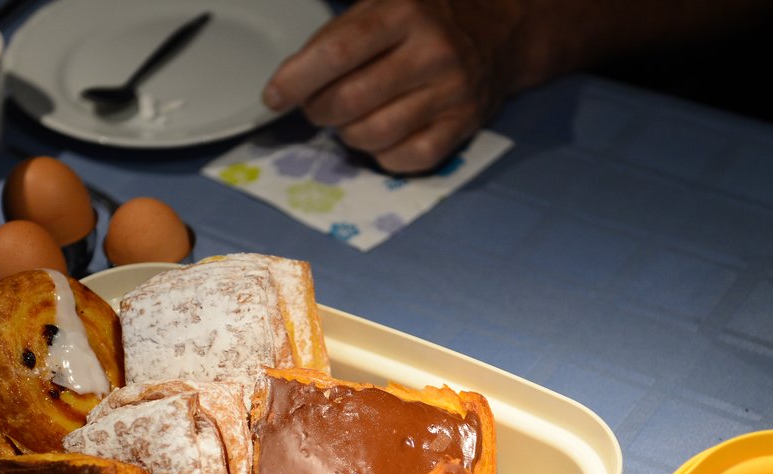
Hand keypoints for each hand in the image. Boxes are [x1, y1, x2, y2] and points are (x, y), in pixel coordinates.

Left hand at [262, 0, 531, 173]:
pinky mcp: (463, 126)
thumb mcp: (380, 4)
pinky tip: (381, 136)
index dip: (296, 81)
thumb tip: (289, 83)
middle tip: (317, 106)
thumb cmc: (427, 18)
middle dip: (319, 111)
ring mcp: (451, 93)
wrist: (498, 31)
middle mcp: (431, 52)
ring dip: (348, 134)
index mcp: (403, 12)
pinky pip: (406, 160)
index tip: (274, 97)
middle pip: (349, 101)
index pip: (337, 54)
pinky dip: (383, 155)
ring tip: (350, 119)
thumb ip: (335, 38)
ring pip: (373, 136)